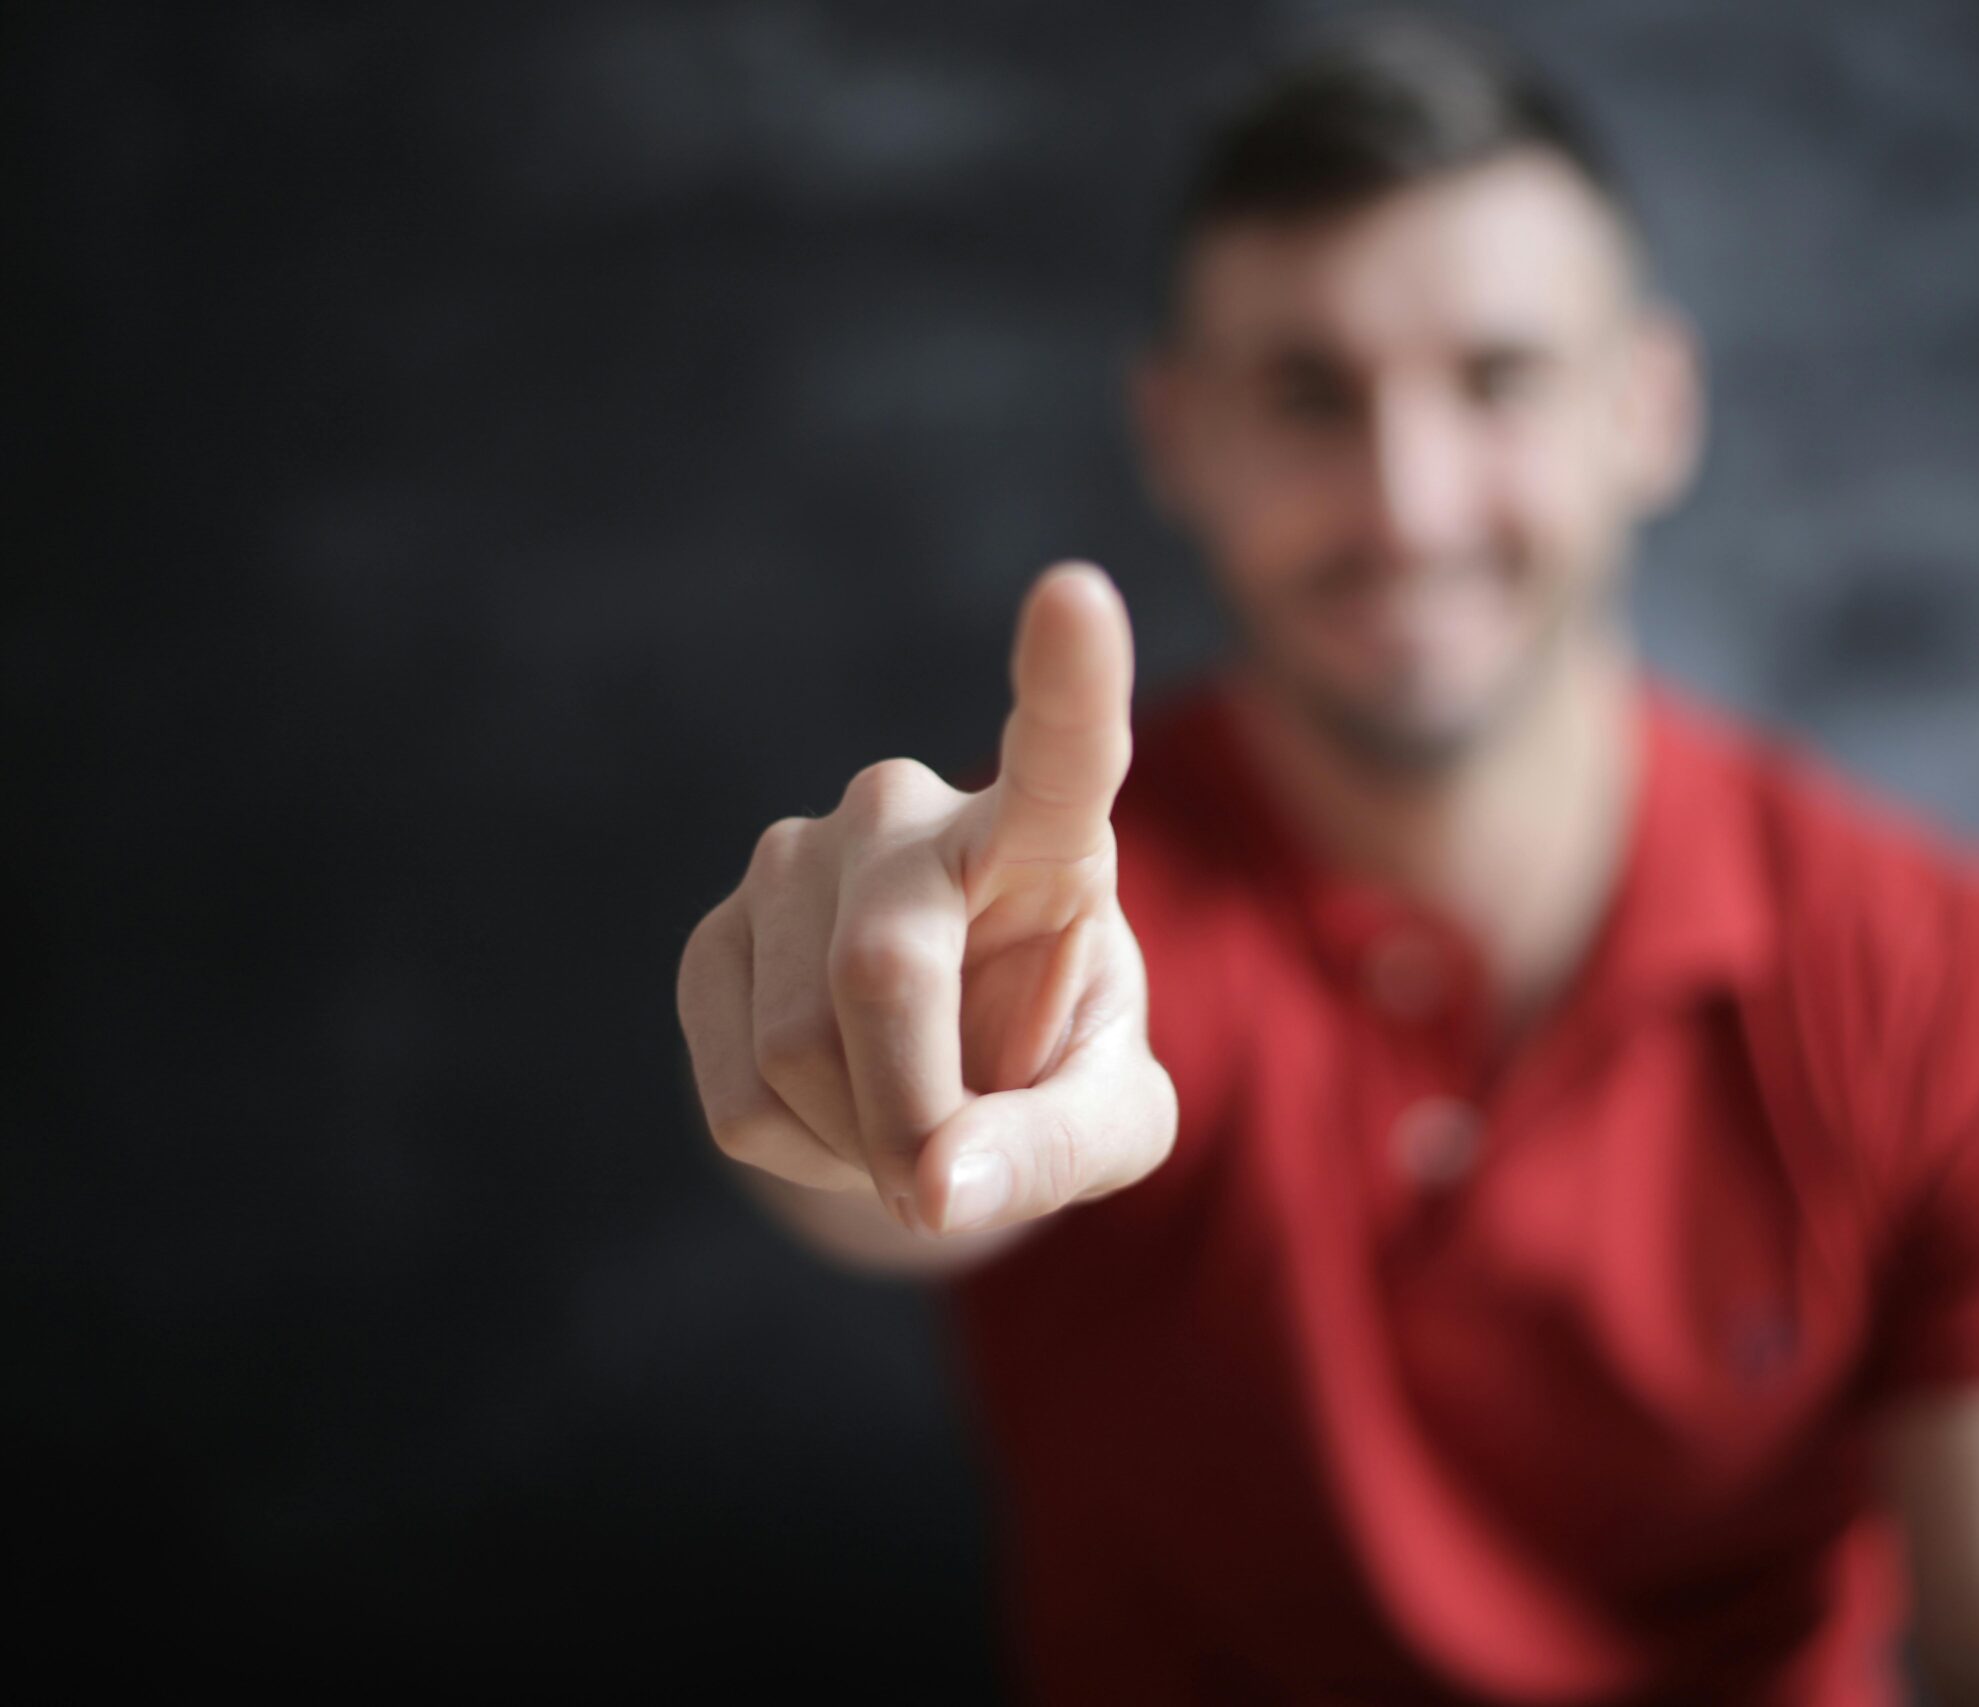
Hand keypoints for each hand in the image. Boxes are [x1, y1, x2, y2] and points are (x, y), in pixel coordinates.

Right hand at [676, 562, 1175, 1236]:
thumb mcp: (1112, 1122)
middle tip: (945, 1190)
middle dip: (912, 1118)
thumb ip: (1058, 1148)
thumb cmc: (1053, 1066)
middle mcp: (911, 812)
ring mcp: (798, 856)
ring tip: (911, 1126)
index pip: (1064, 747)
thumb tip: (940, 1190)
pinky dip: (802, 1153)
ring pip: (794, 1051)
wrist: (944, 1078)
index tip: (1077, 594)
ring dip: (859, 1148)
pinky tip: (842, 1114)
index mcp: (1048, 833)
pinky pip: (738, 1091)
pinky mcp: (717, 933)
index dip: (1069, 679)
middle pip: (880, 971)